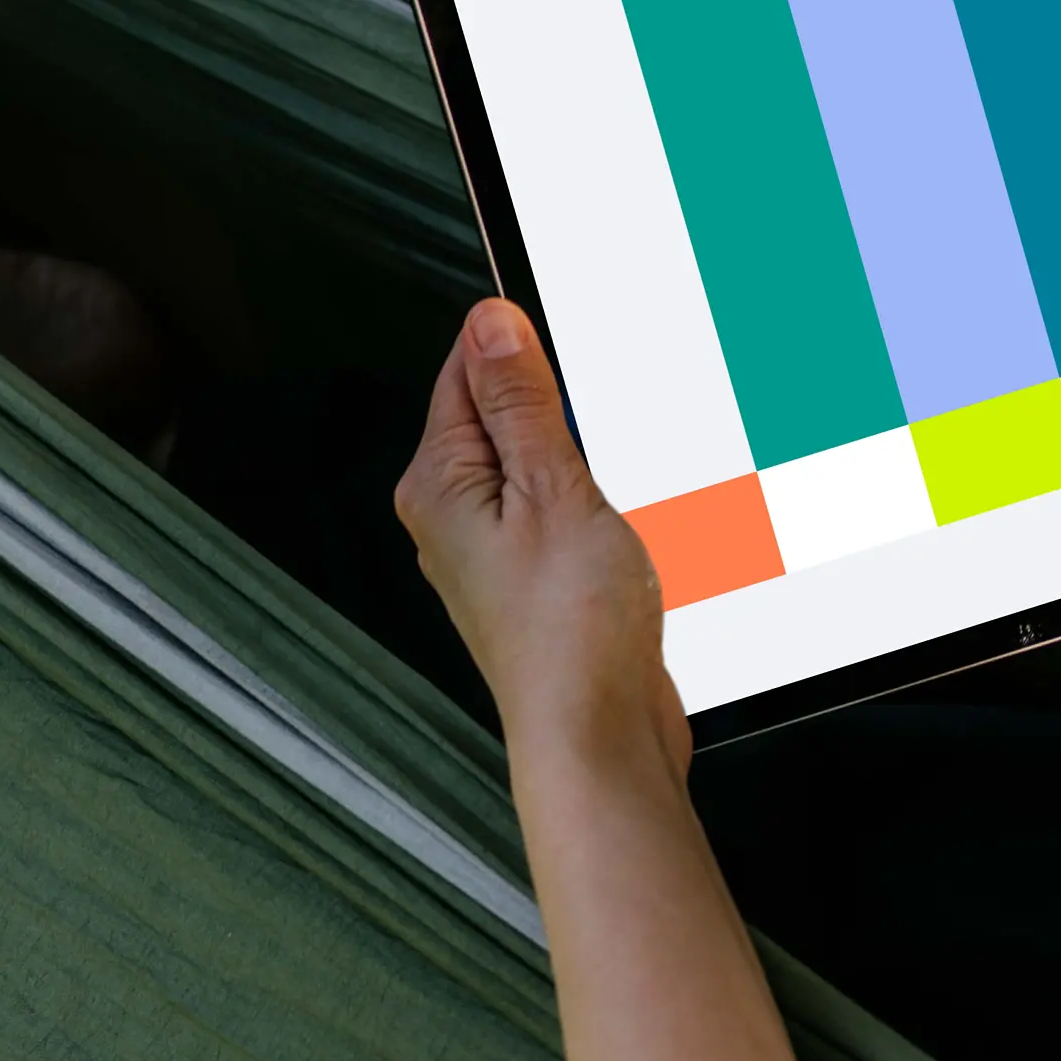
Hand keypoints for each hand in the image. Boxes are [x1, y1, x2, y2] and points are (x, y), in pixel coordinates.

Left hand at [394, 299, 683, 771]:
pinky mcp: (534, 583)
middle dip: (562, 410)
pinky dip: (596, 508)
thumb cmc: (570, 635)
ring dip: (586, 465)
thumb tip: (490, 323)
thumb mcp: (552, 489)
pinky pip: (562, 514)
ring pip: (540, 466)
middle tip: (601, 441)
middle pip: (504, 415)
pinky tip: (623, 532)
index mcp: (437, 484)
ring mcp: (493, 554)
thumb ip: (520, 402)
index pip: (465, 370)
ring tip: (613, 502)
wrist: (597, 737)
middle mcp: (452, 518)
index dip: (521, 344)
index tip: (569, 337)